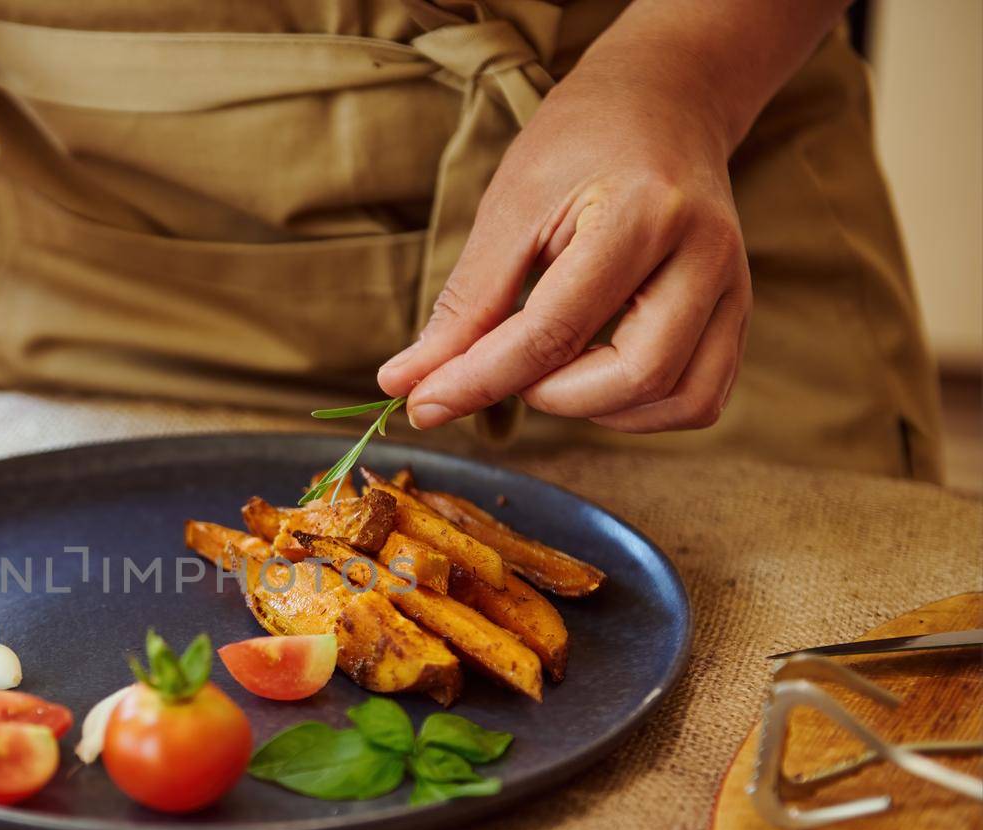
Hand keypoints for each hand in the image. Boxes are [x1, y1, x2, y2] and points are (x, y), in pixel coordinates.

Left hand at [378, 58, 751, 432]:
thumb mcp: (509, 210)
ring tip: (552, 366)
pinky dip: (640, 410)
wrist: (662, 102)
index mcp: (642, 214)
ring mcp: (734, 286)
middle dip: (551, 395)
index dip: (479, 380)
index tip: (422, 405)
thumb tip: (407, 384)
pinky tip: (595, 378)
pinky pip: (700, 398)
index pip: (556, 330)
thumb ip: (465, 306)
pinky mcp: (739, 313)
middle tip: (506, 365)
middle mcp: (705, 254)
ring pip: (677, 399)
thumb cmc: (578, 147)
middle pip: (634, 376)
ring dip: (598, 409)